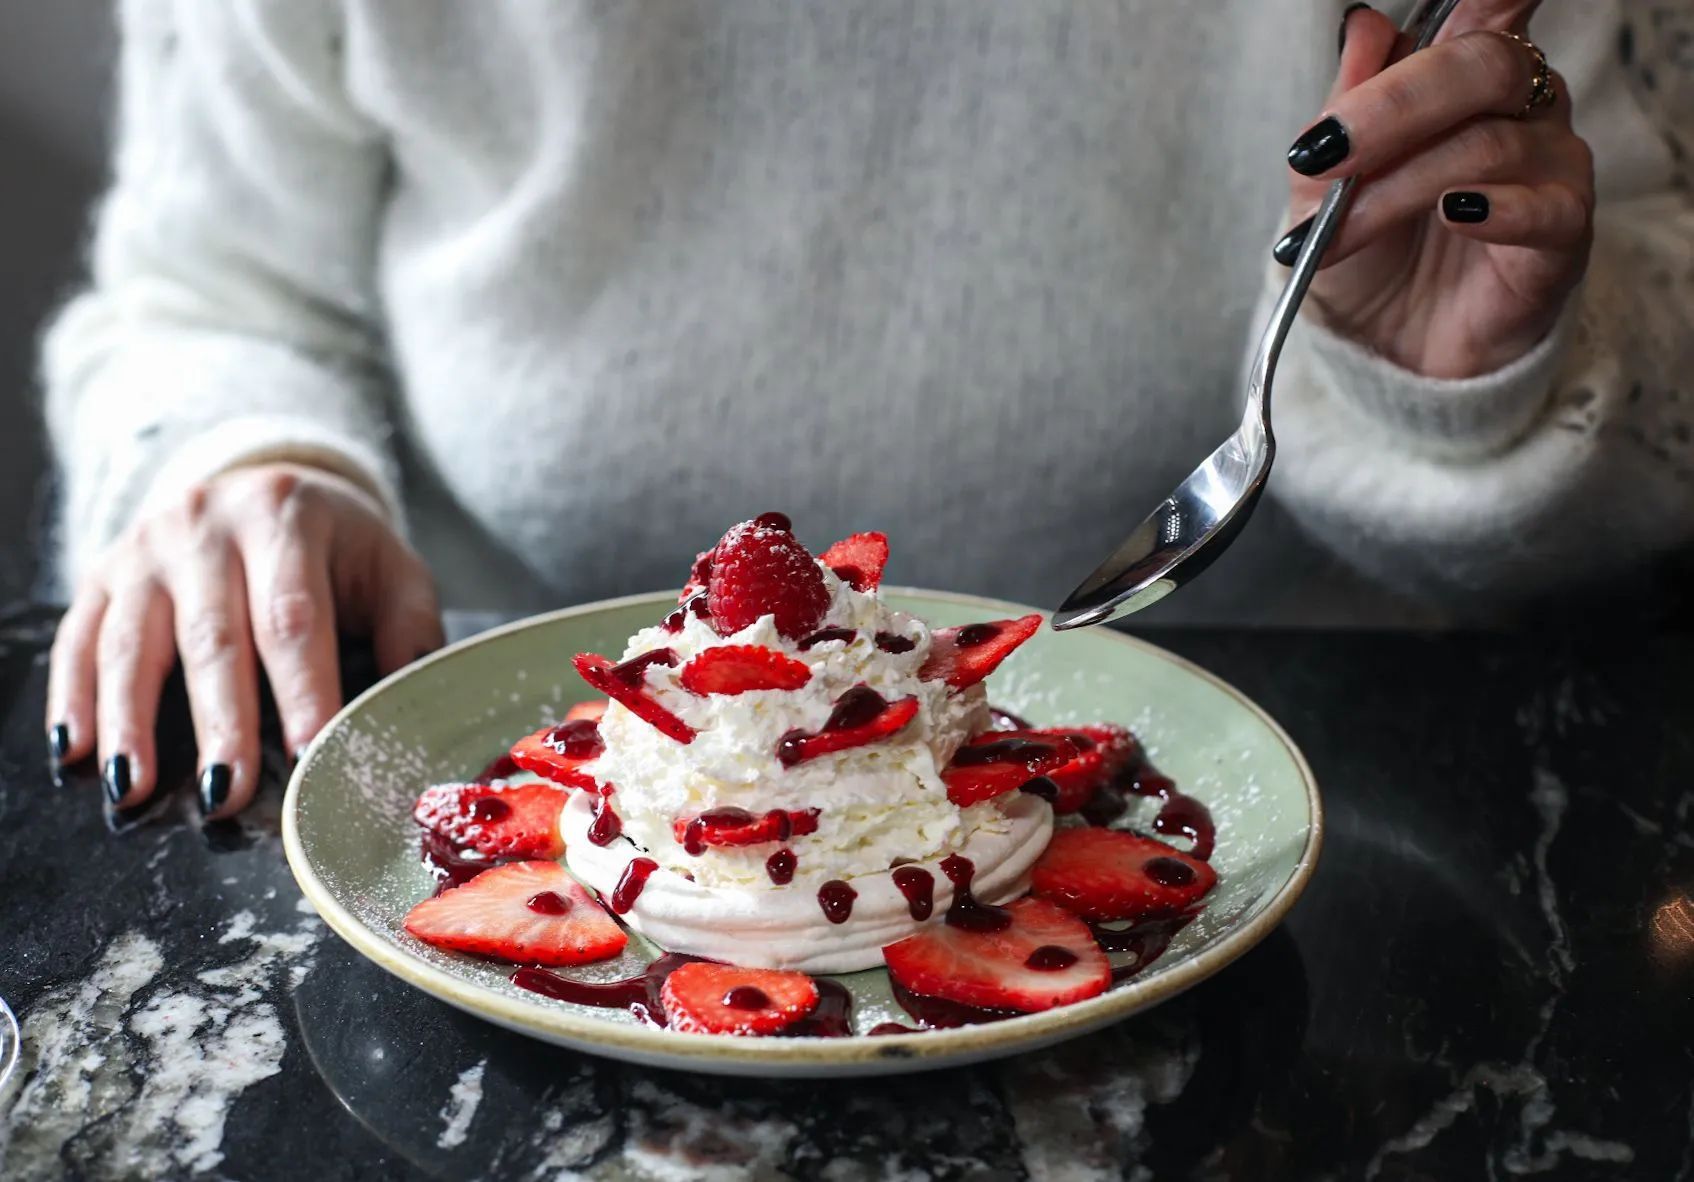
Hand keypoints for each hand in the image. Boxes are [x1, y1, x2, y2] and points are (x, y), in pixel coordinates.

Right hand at [47, 463, 443, 820]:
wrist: (266, 488)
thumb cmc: (338, 548)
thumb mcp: (391, 569)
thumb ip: (409, 630)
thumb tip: (411, 702)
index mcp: (286, 517)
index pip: (293, 614)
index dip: (300, 689)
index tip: (308, 755)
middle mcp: (207, 525)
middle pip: (212, 635)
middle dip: (219, 721)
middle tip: (225, 795)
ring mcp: (147, 548)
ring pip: (132, 640)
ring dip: (130, 720)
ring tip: (135, 787)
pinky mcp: (103, 573)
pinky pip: (79, 638)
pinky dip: (72, 696)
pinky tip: (74, 750)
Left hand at [1275, 2, 1593, 378]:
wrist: (1387, 345)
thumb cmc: (1369, 248)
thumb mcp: (1327, 178)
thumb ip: (1346, 102)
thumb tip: (1362, 25)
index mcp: (1466, 70)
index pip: (1490, 2)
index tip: (1422, 12)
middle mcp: (1523, 102)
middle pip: (1483, 63)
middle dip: (1392, 106)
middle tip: (1325, 155)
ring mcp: (1549, 165)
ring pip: (1487, 144)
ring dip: (1396, 190)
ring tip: (1340, 232)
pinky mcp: (1563, 233)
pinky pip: (1545, 205)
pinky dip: (1493, 209)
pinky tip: (1452, 216)